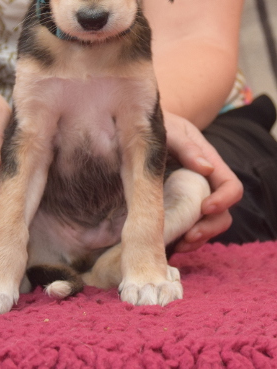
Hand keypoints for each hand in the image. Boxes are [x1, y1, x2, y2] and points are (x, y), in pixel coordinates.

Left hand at [163, 111, 243, 252]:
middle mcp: (204, 184)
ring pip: (206, 226)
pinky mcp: (176, 206)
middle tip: (188, 235)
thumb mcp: (171, 131)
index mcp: (209, 163)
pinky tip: (170, 243)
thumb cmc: (157, 126)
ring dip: (196, 239)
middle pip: (222, 214)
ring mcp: (191, 197)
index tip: (205, 207)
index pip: (231, 186)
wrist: (139, 128)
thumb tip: (206, 169)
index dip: (224, 200)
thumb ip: (186, 148)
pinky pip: (188, 228)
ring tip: (178, 245)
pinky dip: (183, 239)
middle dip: (209, 228)